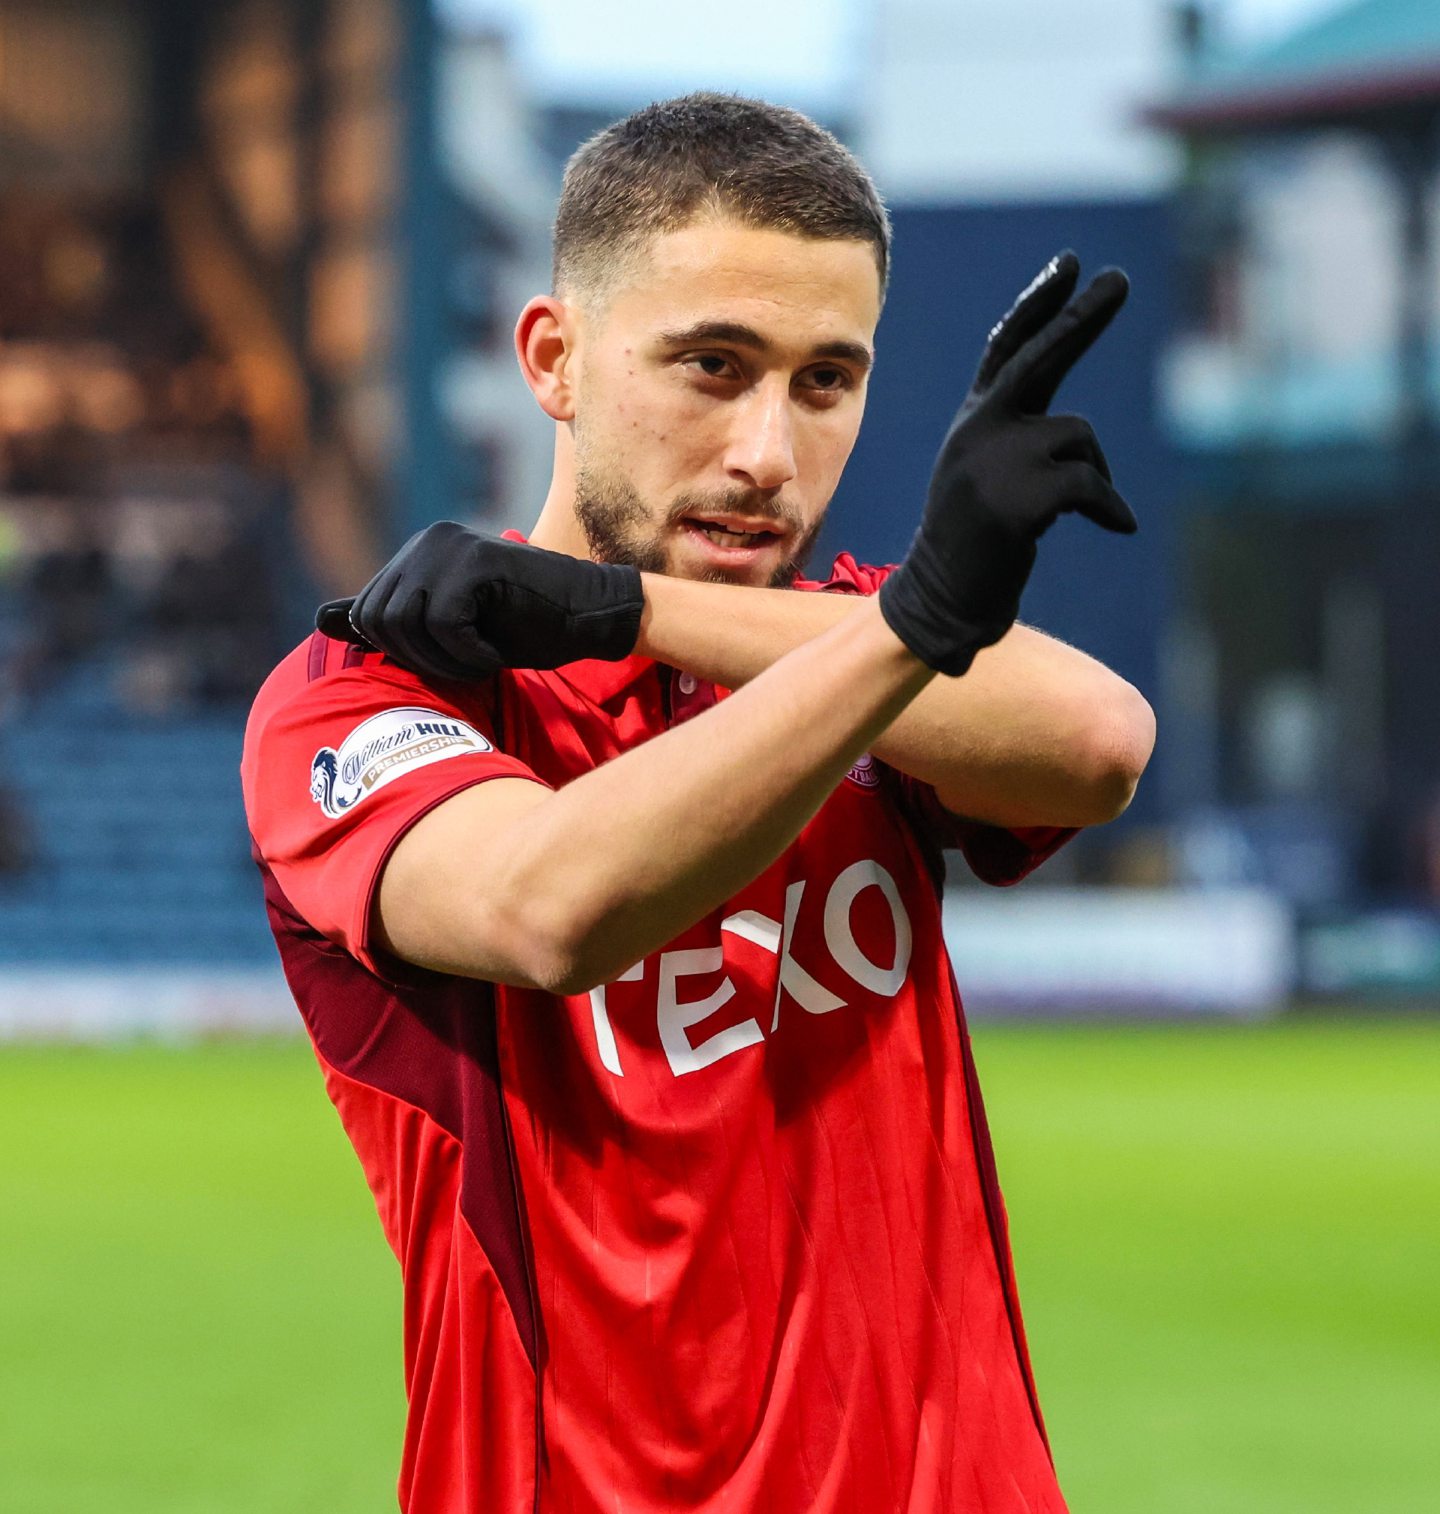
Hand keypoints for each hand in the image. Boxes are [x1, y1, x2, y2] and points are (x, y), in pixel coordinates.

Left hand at [316, 522, 644, 681]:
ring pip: (405, 623)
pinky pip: (445, 624)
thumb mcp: (447, 628)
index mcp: (418, 552)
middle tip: (464, 667)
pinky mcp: (475, 562)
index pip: (367, 612)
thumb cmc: (524, 627)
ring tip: (479, 662)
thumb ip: (391, 620)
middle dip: (417, 659)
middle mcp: (429, 541)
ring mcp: (451, 546)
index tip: (444, 660)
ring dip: (442, 661)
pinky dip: (468, 655)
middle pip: (378, 619)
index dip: (399, 652)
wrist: (588, 616)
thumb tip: (319, 619)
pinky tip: (494, 655)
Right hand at [878, 251, 1135, 676]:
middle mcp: (979, 430)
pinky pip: (1092, 486)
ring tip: (1076, 513)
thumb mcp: (987, 481)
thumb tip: (1080, 439)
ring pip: (1080, 438)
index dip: (1038, 304)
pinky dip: (1110, 508)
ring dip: (1095, 475)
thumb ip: (1020, 445)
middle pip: (1040, 356)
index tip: (1068, 265)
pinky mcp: (1018, 498)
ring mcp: (995, 461)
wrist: (939, 599)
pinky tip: (1115, 528)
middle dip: (1083, 316)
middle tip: (1120, 278)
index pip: (1008, 349)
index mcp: (972, 422)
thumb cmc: (972, 546)